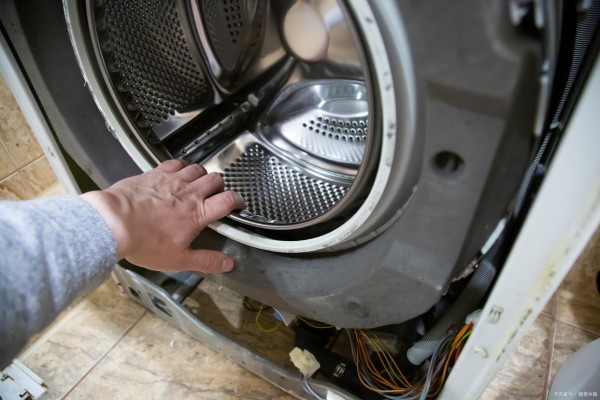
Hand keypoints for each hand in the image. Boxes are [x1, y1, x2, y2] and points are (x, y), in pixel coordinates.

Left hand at [81, 160, 243, 272]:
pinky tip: (178, 172)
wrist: (113, 223)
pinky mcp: (155, 173)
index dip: (237, 200)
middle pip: (215, 180)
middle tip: (217, 194)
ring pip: (197, 169)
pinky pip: (175, 163)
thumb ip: (206, 260)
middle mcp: (189, 193)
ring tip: (199, 183)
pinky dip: (182, 166)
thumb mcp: (178, 259)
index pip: (228, 200)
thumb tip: (226, 264)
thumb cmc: (144, 242)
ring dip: (202, 175)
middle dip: (220, 186)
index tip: (238, 203)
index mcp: (198, 213)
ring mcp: (172, 180)